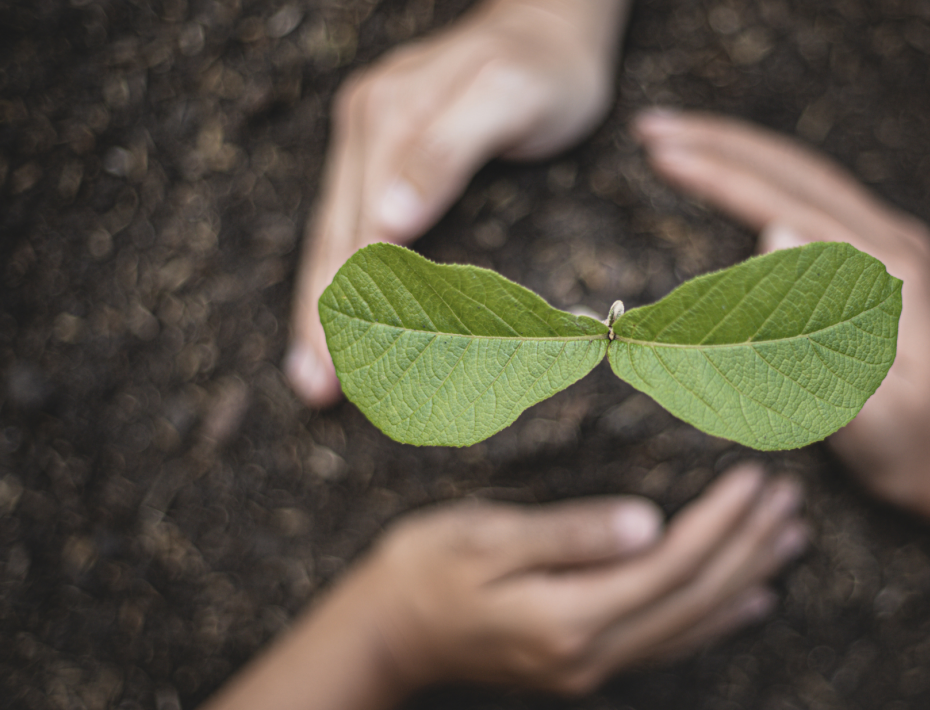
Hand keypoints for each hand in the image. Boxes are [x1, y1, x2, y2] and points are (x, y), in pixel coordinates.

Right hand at [286, 0, 628, 406]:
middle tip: (315, 392)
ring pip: (331, 233)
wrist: (549, 25)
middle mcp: (365, 125)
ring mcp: (366, 134)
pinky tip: (330, 312)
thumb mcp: (508, 98)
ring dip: (318, 305)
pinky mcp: (378, 146)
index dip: (345, 304)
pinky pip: (347, 218)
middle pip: (332, 239)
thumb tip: (386, 222)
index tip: (341, 369)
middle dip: (320, 320)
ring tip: (310, 374)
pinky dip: (337, 273)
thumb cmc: (543, 69)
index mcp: (388, 118)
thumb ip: (448, 151)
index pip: (356, 231)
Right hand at [361, 462, 806, 695]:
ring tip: (791, 539)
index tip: (757, 476)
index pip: (671, 565)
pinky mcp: (586, 663)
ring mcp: (591, 666)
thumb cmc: (425, 570)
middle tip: (791, 499)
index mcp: (570, 616)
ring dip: (746, 578)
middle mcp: (592, 653)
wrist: (387, 634)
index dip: (721, 521)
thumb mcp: (486, 539)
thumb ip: (569, 534)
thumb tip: (649, 523)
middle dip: (748, 546)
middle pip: (694, 597)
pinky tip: (751, 600)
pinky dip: (718, 619)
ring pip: (692, 622)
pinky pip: (670, 644)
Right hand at [633, 111, 929, 515]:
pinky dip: (762, 178)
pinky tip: (733, 176)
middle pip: (794, 168)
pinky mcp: (877, 261)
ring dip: (738, 152)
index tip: (661, 154)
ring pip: (803, 176)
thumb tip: (774, 233)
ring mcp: (888, 247)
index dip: (720, 175)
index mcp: (889, 273)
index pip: (787, 203)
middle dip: (718, 140)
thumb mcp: (869, 411)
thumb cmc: (914, 445)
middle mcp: (892, 243)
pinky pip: (812, 199)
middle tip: (650, 126)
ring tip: (676, 141)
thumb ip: (819, 335)